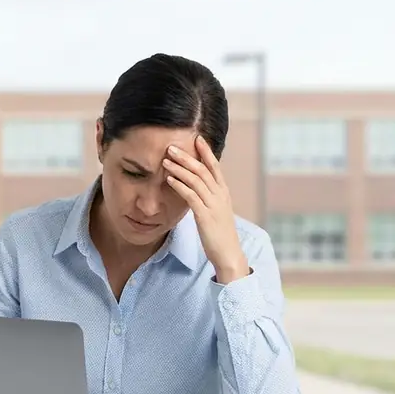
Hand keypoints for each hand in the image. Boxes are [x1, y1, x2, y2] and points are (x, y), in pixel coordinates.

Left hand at [163, 136, 249, 282]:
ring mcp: (213, 204)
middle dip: (187, 157)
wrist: (228, 254)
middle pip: (203, 170)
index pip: (215, 167)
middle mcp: (220, 195)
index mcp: (224, 193)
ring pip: (196, 180)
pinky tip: (168, 179)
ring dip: (180, 168)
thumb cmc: (219, 235)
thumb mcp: (216, 212)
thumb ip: (209, 199)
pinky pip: (191, 196)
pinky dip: (179, 185)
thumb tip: (197, 189)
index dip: (206, 152)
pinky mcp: (205, 215)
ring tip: (166, 160)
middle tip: (172, 147)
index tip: (197, 139)